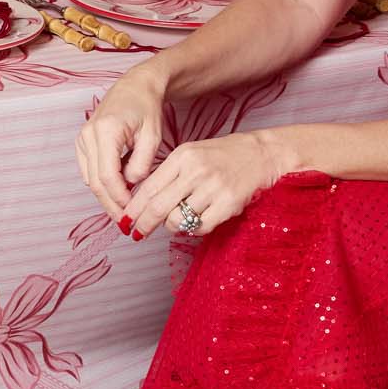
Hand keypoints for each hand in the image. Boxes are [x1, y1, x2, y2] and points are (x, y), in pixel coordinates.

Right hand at [76, 66, 167, 218]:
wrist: (135, 87)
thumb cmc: (147, 108)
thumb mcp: (153, 135)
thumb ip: (143, 163)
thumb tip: (130, 184)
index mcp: (106, 131)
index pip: (108, 176)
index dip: (119, 198)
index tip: (132, 211)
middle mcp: (88, 134)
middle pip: (95, 182)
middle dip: (110, 204)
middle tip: (124, 221)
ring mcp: (82, 138)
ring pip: (90, 179)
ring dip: (106, 196)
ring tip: (123, 210)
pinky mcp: (82, 142)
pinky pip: (89, 171)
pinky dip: (102, 184)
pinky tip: (118, 191)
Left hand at [125, 131, 284, 240]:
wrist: (262, 154)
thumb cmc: (223, 156)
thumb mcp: (192, 154)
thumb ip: (169, 174)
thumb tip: (143, 201)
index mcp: (182, 156)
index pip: (149, 187)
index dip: (134, 208)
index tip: (125, 221)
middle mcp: (196, 171)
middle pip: (158, 207)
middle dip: (144, 224)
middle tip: (136, 234)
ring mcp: (213, 188)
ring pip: (178, 220)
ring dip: (172, 226)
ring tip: (176, 222)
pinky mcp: (228, 204)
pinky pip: (200, 227)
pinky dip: (193, 229)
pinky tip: (195, 222)